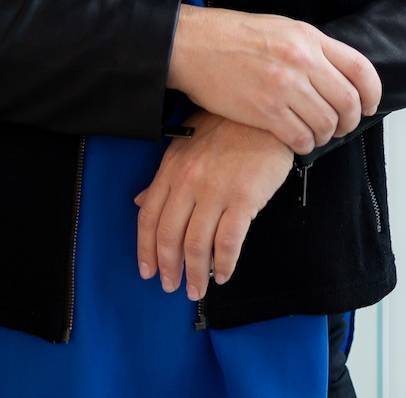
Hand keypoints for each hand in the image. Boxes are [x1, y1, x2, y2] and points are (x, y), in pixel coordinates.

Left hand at [133, 107, 293, 303]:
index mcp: (172, 167)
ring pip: (196, 244)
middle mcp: (189, 180)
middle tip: (171, 286)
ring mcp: (215, 190)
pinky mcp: (243, 199)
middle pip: (169, 235)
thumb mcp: (188, 144)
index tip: (147, 270)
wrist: (265, 116)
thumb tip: (140, 200)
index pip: (149, 216)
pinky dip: (224, 264)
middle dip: (168, 267)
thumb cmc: (228, 127)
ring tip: (196, 289)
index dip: (145, 249)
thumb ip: (166, 176)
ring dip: (195, 274)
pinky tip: (223, 274)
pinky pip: (228, 242)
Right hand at [167, 5, 380, 155]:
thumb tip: (337, 73)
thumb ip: (311, 48)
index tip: (370, 106)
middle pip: (348, 101)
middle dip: (350, 120)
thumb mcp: (281, 28)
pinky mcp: (265, 111)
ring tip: (316, 133)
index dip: (372, 93)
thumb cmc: (233, 35)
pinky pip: (301, 137)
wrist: (193, 45)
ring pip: (327, 123)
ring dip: (326, 134)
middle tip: (341, 126)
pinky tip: (298, 140)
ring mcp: (285, 87)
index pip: (360, 69)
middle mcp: (302, 60)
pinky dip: (305, 144)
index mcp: (308, 37)